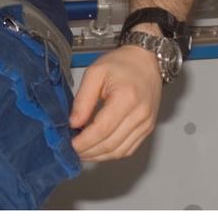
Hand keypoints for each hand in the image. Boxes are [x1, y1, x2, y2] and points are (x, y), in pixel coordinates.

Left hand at [69, 44, 162, 161]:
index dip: (84, 141)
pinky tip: (98, 149)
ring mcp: (146, 124)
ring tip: (82, 151)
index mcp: (126, 98)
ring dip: (99, 156)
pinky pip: (128, 149)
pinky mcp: (147, 129)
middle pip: (111, 144)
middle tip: (72, 150)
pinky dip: (111, 154)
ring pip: (119, 151)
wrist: (147, 61)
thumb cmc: (122, 63)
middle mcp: (140, 114)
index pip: (102, 129)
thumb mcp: (95, 72)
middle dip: (89, 151)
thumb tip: (73, 123)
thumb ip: (83, 99)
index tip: (70, 144)